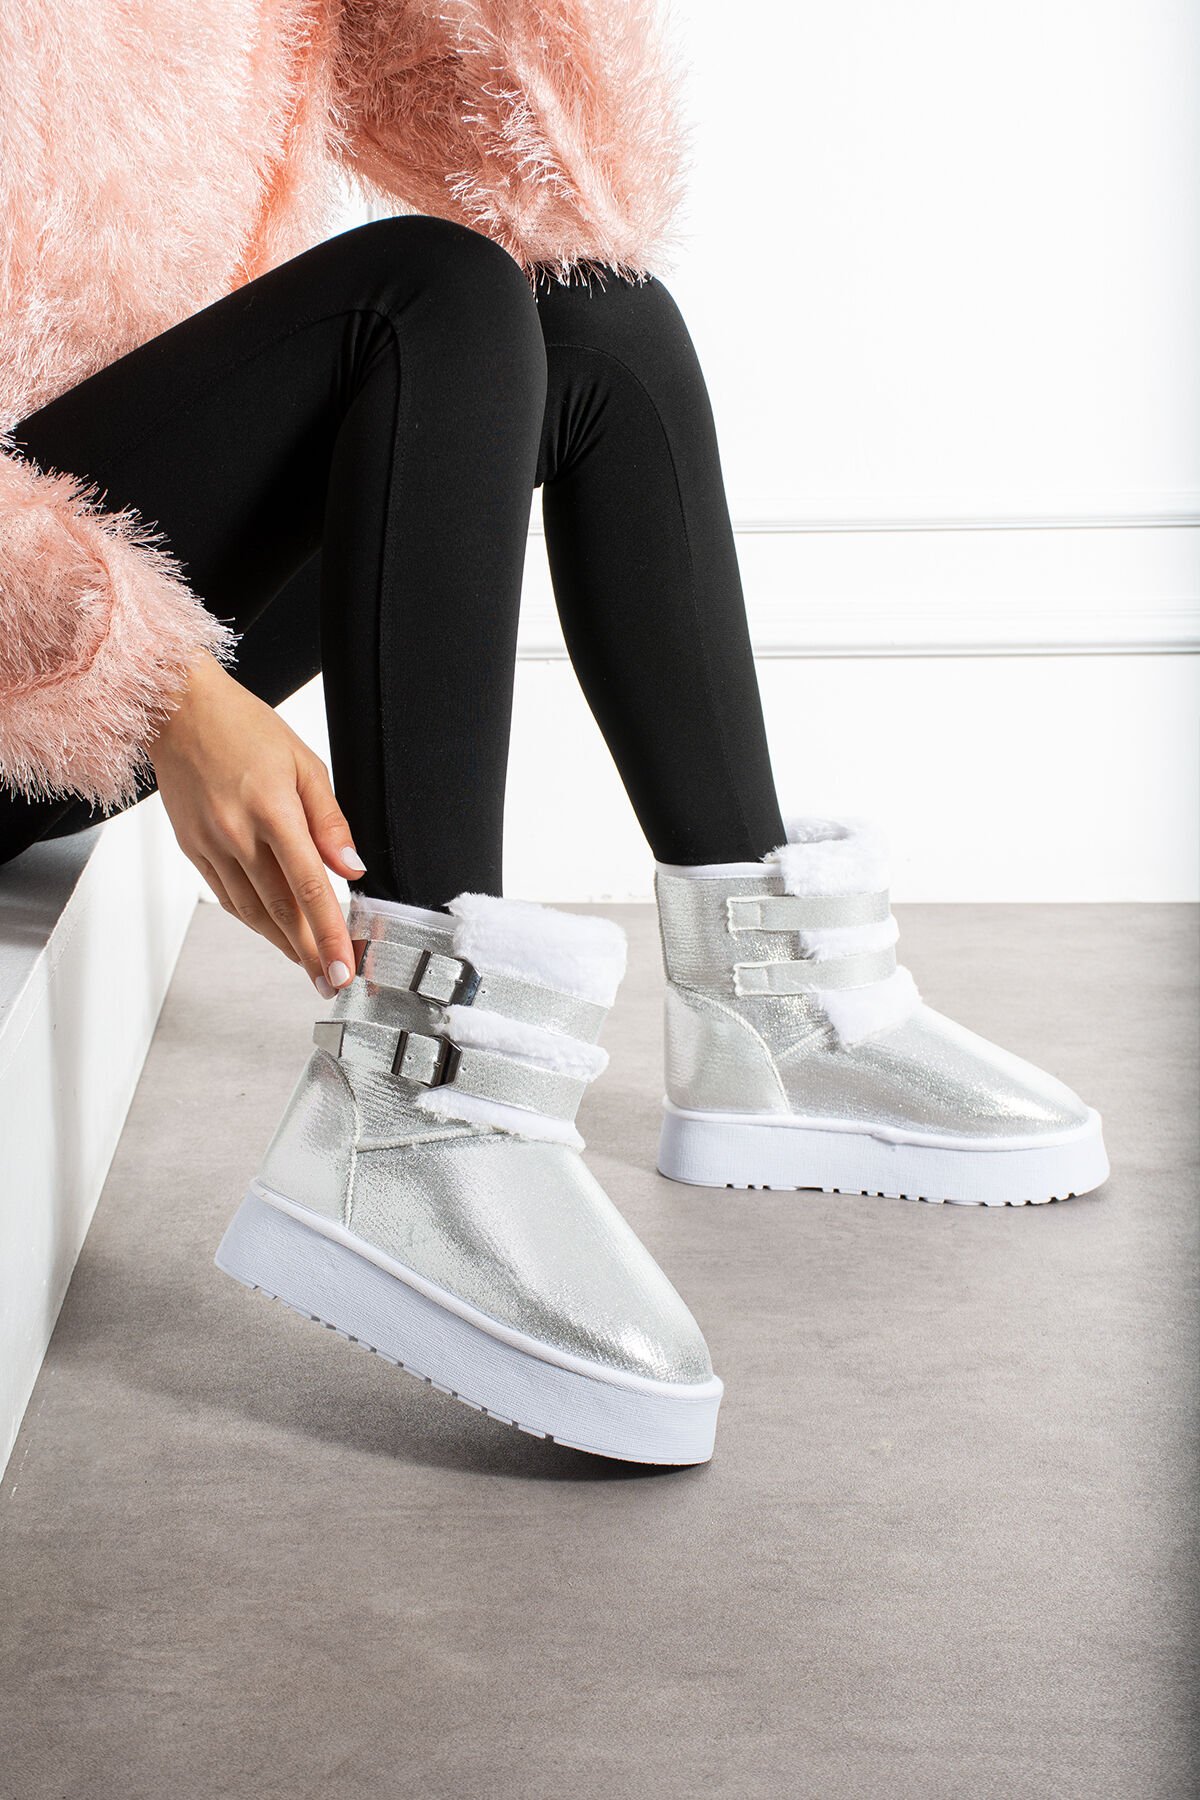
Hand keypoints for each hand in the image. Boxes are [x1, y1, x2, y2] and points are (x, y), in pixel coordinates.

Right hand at [147, 652, 363, 995]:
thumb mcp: (305, 764)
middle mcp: (237, 835)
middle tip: (330, 983)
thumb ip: (330, 823)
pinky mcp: (193, 850)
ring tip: (309, 966)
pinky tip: (274, 933)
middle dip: (310, 954)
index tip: (343, 967)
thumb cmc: (245, 728)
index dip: (329, 934)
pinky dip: (255, 921)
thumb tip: (352, 870)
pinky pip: (228, 897)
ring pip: (252, 912)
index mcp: (272, 812)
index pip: (309, 887)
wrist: (179, 711)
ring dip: (283, 945)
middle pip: (281, 911)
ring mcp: (211, 846)